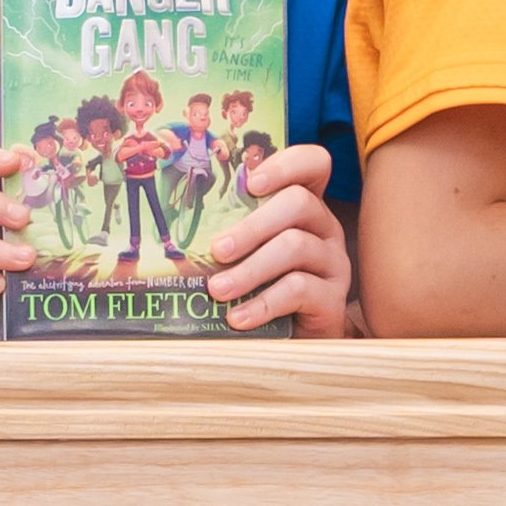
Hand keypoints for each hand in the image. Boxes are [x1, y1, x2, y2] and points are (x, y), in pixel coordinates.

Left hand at [194, 141, 352, 336]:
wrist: (292, 341)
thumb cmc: (260, 289)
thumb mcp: (246, 255)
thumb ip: (228, 236)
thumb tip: (173, 230)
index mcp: (303, 207)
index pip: (313, 164)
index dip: (287, 165)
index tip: (251, 183)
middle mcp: (323, 227)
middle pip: (298, 203)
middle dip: (252, 225)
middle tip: (217, 249)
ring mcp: (332, 262)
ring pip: (295, 246)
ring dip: (250, 268)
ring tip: (218, 289)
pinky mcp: (332, 298)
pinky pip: (299, 290)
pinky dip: (262, 303)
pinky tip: (237, 318)